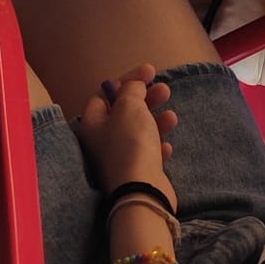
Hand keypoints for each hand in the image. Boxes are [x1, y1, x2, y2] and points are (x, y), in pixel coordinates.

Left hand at [78, 63, 177, 205]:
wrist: (141, 191)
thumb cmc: (130, 143)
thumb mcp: (130, 106)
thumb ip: (132, 89)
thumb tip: (134, 86)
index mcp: (92, 124)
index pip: (104, 94)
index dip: (126, 80)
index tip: (149, 72)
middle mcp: (101, 142)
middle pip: (123, 111)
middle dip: (146, 98)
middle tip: (164, 90)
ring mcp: (119, 159)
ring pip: (138, 131)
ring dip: (156, 120)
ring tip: (171, 117)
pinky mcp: (136, 172)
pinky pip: (148, 151)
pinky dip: (158, 145)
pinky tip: (166, 146)